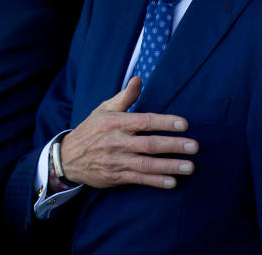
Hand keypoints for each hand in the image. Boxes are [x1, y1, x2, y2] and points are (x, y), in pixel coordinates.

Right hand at [59, 76, 197, 189]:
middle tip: (194, 146)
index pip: (144, 121)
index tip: (184, 124)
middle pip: (149, 144)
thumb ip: (125, 97)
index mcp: (115, 122)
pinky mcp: (115, 176)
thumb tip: (138, 79)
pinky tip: (172, 182)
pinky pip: (138, 179)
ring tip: (190, 166)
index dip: (164, 122)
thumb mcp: (104, 109)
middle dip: (173, 146)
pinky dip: (155, 181)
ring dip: (170, 166)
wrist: (67, 157)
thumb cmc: (91, 129)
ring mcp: (116, 160)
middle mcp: (116, 141)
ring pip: (146, 164)